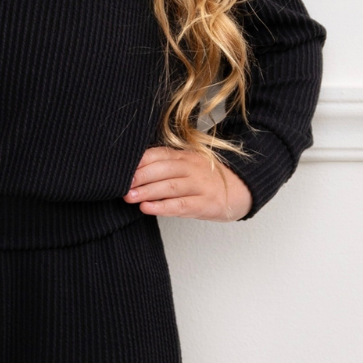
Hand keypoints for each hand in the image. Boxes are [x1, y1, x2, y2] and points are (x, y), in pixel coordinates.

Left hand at [124, 146, 252, 221]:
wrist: (242, 190)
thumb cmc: (206, 180)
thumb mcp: (188, 166)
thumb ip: (165, 167)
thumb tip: (132, 174)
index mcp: (185, 156)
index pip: (158, 154)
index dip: (139, 162)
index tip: (120, 170)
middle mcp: (192, 167)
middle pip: (162, 169)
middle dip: (139, 177)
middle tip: (120, 185)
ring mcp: (200, 185)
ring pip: (170, 186)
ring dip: (147, 191)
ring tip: (129, 197)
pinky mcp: (206, 203)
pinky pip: (181, 205)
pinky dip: (162, 207)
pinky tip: (147, 208)